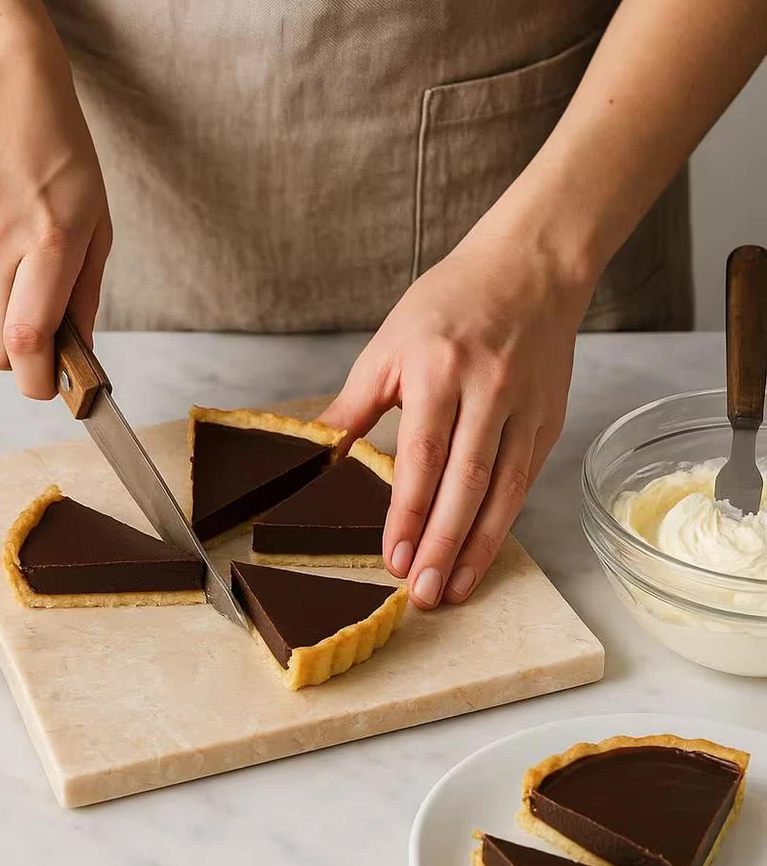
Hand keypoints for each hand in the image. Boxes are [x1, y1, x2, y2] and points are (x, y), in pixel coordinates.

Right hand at [0, 19, 110, 397]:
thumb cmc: (58, 149)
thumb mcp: (97, 222)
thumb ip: (86, 295)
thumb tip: (80, 350)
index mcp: (48, 243)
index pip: (30, 340)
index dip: (40, 381)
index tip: (53, 389)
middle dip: (22, 364)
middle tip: (46, 345)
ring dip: (2, 327)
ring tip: (24, 284)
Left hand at [320, 205, 593, 608]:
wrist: (528, 270)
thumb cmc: (449, 303)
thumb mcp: (389, 345)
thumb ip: (354, 405)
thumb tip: (317, 454)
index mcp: (440, 371)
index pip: (423, 456)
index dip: (409, 513)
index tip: (394, 559)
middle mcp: (489, 393)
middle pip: (466, 484)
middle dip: (444, 546)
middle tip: (425, 595)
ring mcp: (526, 410)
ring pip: (503, 492)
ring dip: (478, 548)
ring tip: (456, 590)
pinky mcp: (549, 422)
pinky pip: (525, 482)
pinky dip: (504, 523)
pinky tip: (485, 553)